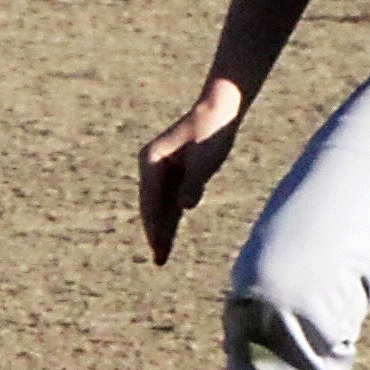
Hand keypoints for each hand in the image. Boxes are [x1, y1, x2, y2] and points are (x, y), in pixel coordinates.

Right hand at [139, 78, 247, 264]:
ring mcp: (159, 169)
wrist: (218, 110)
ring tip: (163, 254)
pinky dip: (169, 217)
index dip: (155, 226)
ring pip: (158, 205)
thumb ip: (192, 183)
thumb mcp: (205, 159)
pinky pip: (167, 199)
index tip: (159, 248)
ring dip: (161, 228)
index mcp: (151, 161)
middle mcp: (151, 166)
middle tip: (160, 259)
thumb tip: (183, 208)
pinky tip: (170, 233)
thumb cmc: (212, 131)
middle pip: (150, 206)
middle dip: (155, 233)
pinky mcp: (172, 172)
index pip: (151, 200)